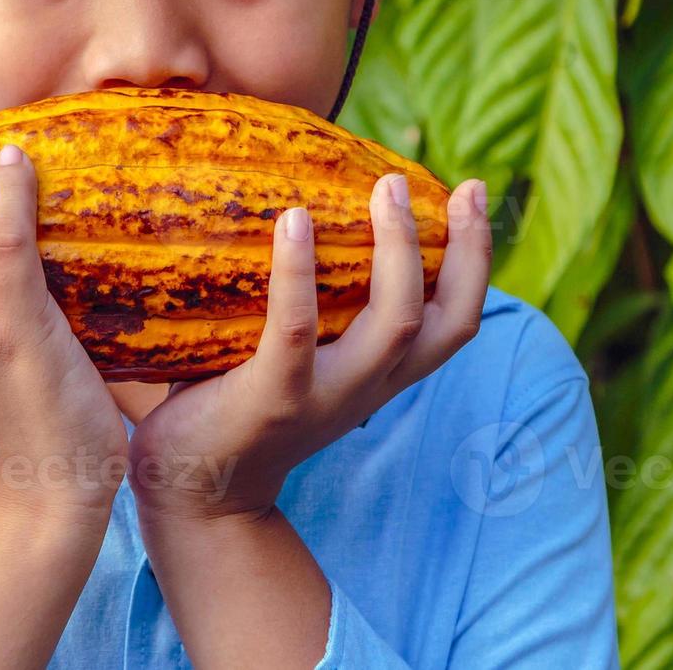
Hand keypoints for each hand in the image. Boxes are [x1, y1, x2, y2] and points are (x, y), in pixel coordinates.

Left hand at [127, 173, 492, 521]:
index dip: (477, 257)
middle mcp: (369, 387)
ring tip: (384, 191)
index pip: (457, 320)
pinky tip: (293, 220)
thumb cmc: (238, 402)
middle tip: (434, 183)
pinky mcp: (275, 398)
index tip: (471, 193)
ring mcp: (327, 396)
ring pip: (395, 322)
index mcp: (381, 375)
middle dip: (460, 248)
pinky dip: (299, 273)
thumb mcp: (299, 357)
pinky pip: (296, 330)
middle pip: (448, 320)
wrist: (196, 489)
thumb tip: (301, 208)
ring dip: (398, 251)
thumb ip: (316, 307)